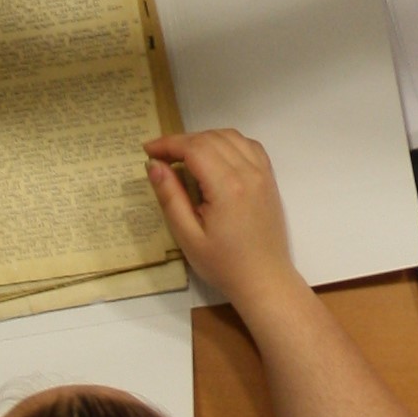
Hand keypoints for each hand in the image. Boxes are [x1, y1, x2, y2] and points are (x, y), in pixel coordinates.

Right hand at [145, 127, 299, 314]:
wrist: (264, 280)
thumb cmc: (223, 264)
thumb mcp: (188, 236)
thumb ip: (170, 197)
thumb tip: (155, 166)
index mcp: (227, 186)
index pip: (193, 148)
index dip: (168, 144)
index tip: (148, 150)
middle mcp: (248, 172)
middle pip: (210, 139)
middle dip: (182, 141)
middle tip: (161, 157)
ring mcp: (262, 173)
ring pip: (230, 136)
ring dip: (204, 139)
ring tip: (184, 156)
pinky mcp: (269, 179)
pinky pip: (249, 146)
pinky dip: (228, 142)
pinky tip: (215, 157)